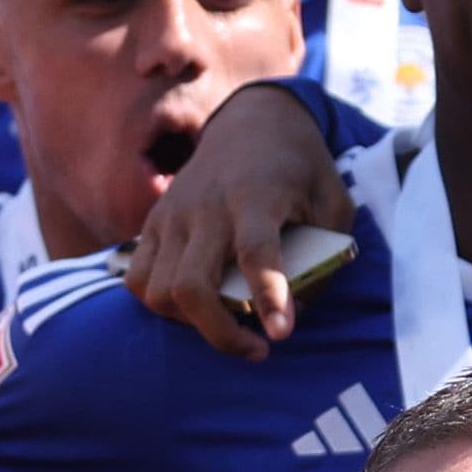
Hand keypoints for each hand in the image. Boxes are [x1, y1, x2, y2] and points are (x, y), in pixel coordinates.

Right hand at [124, 83, 356, 359]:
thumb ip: (325, 257)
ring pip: (158, 291)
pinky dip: (161, 305)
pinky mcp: (154, 223)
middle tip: (259, 349)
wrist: (253, 121)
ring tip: (228, 324)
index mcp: (256, 196)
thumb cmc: (301, 172)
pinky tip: (194, 307)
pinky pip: (138, 279)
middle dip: (222, 335)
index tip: (281, 334)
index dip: (268, 295)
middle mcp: (206, 207)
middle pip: (191, 287)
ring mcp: (173, 215)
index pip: (255, 250)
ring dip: (192, 324)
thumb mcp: (333, 204)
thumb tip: (296, 308)